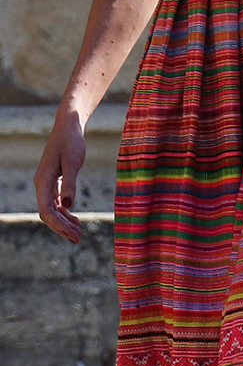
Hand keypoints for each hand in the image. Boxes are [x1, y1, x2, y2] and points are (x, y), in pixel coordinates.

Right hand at [34, 113, 85, 243]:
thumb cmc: (71, 142)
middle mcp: (42, 184)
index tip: (71, 233)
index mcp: (43, 180)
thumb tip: (67, 205)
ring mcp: (47, 184)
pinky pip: (56, 203)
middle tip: (78, 239)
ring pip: (52, 210)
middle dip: (61, 227)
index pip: (46, 209)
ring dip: (64, 222)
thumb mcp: (73, 162)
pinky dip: (65, 213)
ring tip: (78, 233)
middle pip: (48, 213)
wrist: (69, 127)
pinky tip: (75, 220)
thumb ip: (70, 183)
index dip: (57, 224)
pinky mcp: (54, 182)